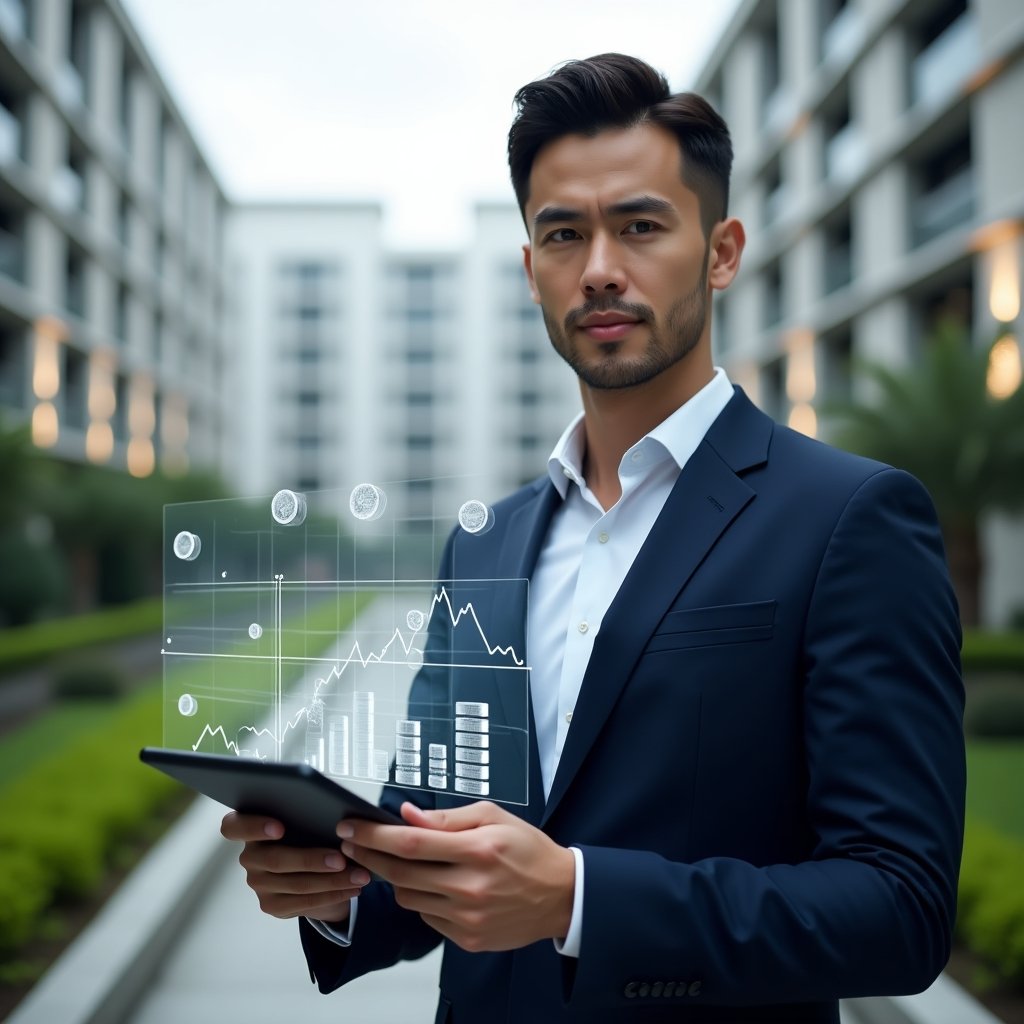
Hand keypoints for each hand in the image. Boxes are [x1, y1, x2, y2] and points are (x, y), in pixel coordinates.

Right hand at [220, 812, 369, 922]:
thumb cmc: (307, 830)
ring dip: (332, 880)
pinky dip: (333, 894)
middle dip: (311, 860)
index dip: (253, 827)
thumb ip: (307, 811)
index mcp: (249, 828)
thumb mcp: (305, 817)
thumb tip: (336, 810)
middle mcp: (249, 857)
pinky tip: (352, 887)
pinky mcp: (272, 905)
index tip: (279, 827)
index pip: (233, 826)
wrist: (309, 865)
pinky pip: (304, 902)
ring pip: (296, 884)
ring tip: (359, 875)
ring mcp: (258, 884)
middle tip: (341, 859)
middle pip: (274, 861)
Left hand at [338, 801, 574, 952]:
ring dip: (395, 878)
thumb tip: (406, 816)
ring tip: (397, 861)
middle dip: (369, 856)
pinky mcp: (467, 939)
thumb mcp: (493, 817)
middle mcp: (470, 888)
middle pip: (400, 874)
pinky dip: (422, 899)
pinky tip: (432, 885)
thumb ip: (447, 818)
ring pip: (409, 898)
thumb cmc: (527, 849)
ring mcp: (468, 918)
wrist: (560, 895)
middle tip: (352, 843)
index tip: (350, 827)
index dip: (374, 836)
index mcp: (477, 850)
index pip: (411, 843)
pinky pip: (427, 917)